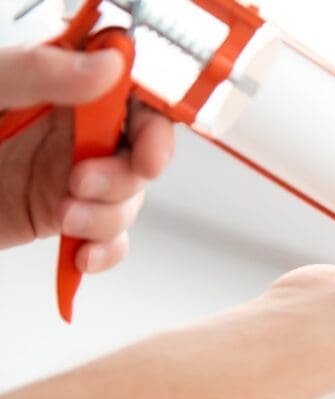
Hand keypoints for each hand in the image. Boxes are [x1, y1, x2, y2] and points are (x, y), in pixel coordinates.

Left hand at [0, 46, 173, 270]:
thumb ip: (39, 72)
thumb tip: (107, 65)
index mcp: (56, 81)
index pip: (130, 83)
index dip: (153, 111)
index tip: (145, 138)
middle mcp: (70, 127)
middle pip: (141, 145)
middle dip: (132, 171)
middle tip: (89, 182)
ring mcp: (68, 174)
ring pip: (129, 195)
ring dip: (110, 214)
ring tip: (66, 217)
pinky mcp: (57, 217)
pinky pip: (108, 237)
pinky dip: (105, 251)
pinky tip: (80, 255)